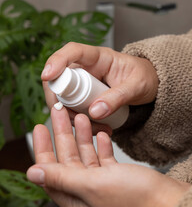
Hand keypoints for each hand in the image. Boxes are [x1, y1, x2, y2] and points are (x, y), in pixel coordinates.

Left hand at [27, 106, 189, 206]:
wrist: (166, 203)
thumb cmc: (133, 199)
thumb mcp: (93, 184)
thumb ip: (62, 178)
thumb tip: (32, 173)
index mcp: (74, 196)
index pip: (49, 169)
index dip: (42, 147)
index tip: (39, 126)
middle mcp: (85, 190)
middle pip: (67, 156)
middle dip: (63, 132)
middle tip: (59, 111)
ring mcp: (101, 182)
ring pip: (85, 153)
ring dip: (83, 135)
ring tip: (81, 116)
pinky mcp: (114, 176)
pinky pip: (102, 157)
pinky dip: (100, 144)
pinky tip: (102, 133)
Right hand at [41, 42, 158, 120]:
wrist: (149, 85)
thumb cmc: (144, 77)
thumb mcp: (136, 86)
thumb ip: (118, 97)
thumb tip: (95, 112)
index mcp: (99, 57)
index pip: (73, 51)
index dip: (56, 61)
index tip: (48, 75)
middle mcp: (87, 68)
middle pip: (60, 78)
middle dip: (60, 99)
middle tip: (75, 118)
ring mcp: (84, 83)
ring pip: (64, 97)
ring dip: (71, 115)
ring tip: (97, 127)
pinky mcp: (85, 96)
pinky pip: (73, 108)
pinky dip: (80, 120)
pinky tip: (97, 128)